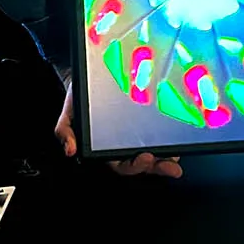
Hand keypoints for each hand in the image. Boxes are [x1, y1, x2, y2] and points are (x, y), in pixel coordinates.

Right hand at [54, 79, 182, 178]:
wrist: (88, 76)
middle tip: (171, 166)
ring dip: (168, 157)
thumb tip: (69, 151)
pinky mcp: (147, 122)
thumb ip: (65, 132)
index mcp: (105, 149)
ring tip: (178, 154)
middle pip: (143, 162)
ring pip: (156, 152)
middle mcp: (123, 145)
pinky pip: (161, 135)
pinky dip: (171, 140)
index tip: (145, 157)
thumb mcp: (68, 113)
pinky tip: (179, 139)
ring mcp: (137, 135)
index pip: (121, 165)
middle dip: (159, 167)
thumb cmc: (80, 98)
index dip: (134, 166)